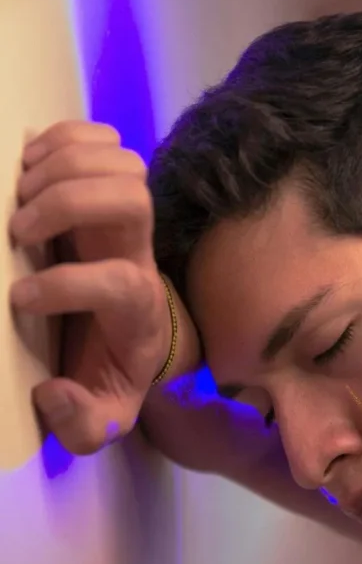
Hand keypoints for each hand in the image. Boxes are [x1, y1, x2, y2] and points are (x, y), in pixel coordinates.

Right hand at [8, 121, 171, 454]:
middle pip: (133, 199)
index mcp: (139, 309)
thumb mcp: (101, 418)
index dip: (69, 284)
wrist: (129, 339)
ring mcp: (128, 220)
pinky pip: (103, 141)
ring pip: (122, 164)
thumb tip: (53, 393)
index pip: (121, 280)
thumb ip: (84, 425)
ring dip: (61, 166)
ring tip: (18, 195)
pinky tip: (30, 164)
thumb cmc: (108, 373)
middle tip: (18, 229)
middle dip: (69, 203)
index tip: (21, 300)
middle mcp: (141, 256)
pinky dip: (65, 138)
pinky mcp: (108, 190)